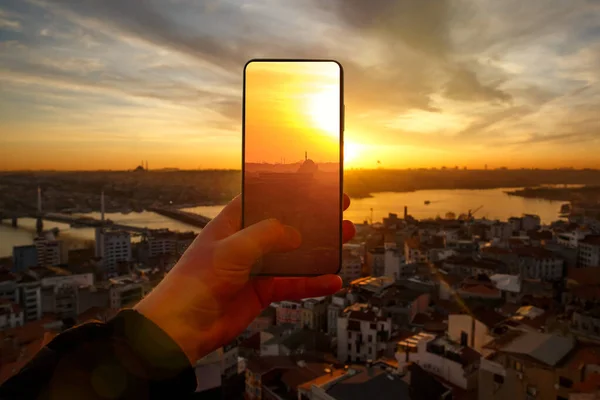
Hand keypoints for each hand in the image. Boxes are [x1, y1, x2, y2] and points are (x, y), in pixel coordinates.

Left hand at [134, 194, 355, 363]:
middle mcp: (247, 241)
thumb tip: (296, 235)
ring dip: (320, 246)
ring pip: (296, 253)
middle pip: (287, 222)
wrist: (183, 327)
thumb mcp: (233, 250)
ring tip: (345, 236)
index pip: (265, 196)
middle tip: (339, 204)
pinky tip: (333, 280)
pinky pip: (294, 284)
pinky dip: (314, 283)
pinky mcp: (263, 290)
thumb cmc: (196, 281)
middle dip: (313, 214)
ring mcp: (256, 266)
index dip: (289, 184)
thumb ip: (267, 236)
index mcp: (234, 222)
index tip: (314, 174)